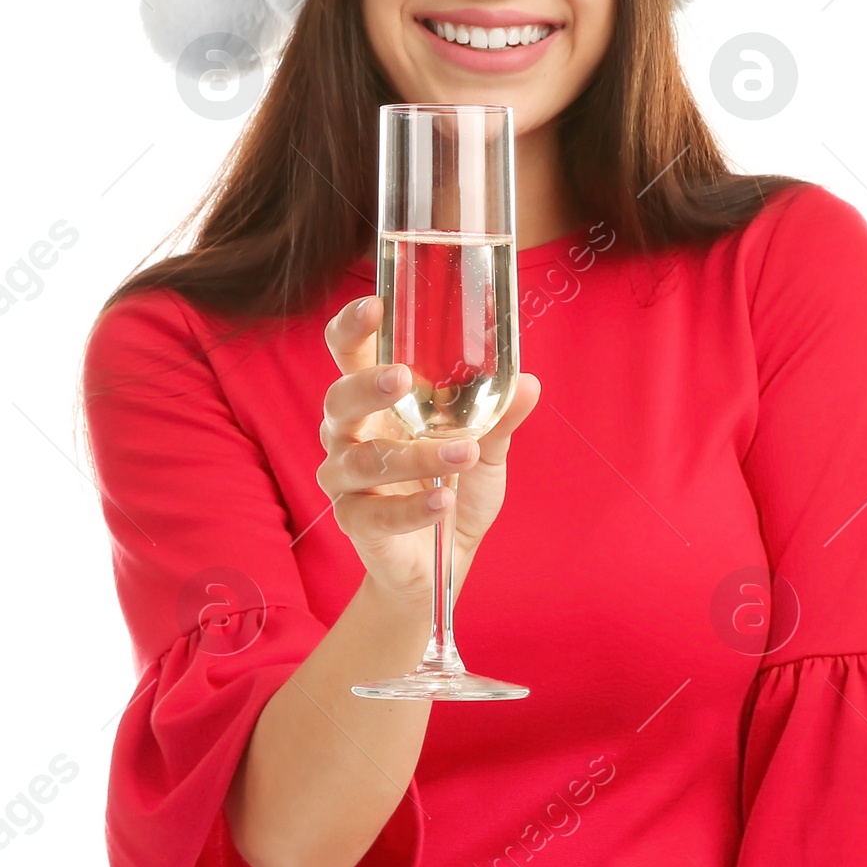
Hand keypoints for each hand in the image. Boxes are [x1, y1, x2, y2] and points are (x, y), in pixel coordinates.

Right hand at [318, 294, 540, 602]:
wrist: (442, 562)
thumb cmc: (454, 488)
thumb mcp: (486, 449)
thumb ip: (500, 416)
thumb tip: (528, 382)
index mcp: (376, 401)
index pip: (348, 354)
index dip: (351, 328)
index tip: (376, 305)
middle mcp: (350, 434)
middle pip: (338, 400)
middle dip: (366, 385)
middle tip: (402, 378)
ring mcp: (346, 480)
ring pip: (362, 460)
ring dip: (414, 456)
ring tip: (461, 453)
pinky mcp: (355, 523)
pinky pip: (374, 513)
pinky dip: (410, 509)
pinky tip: (441, 503)